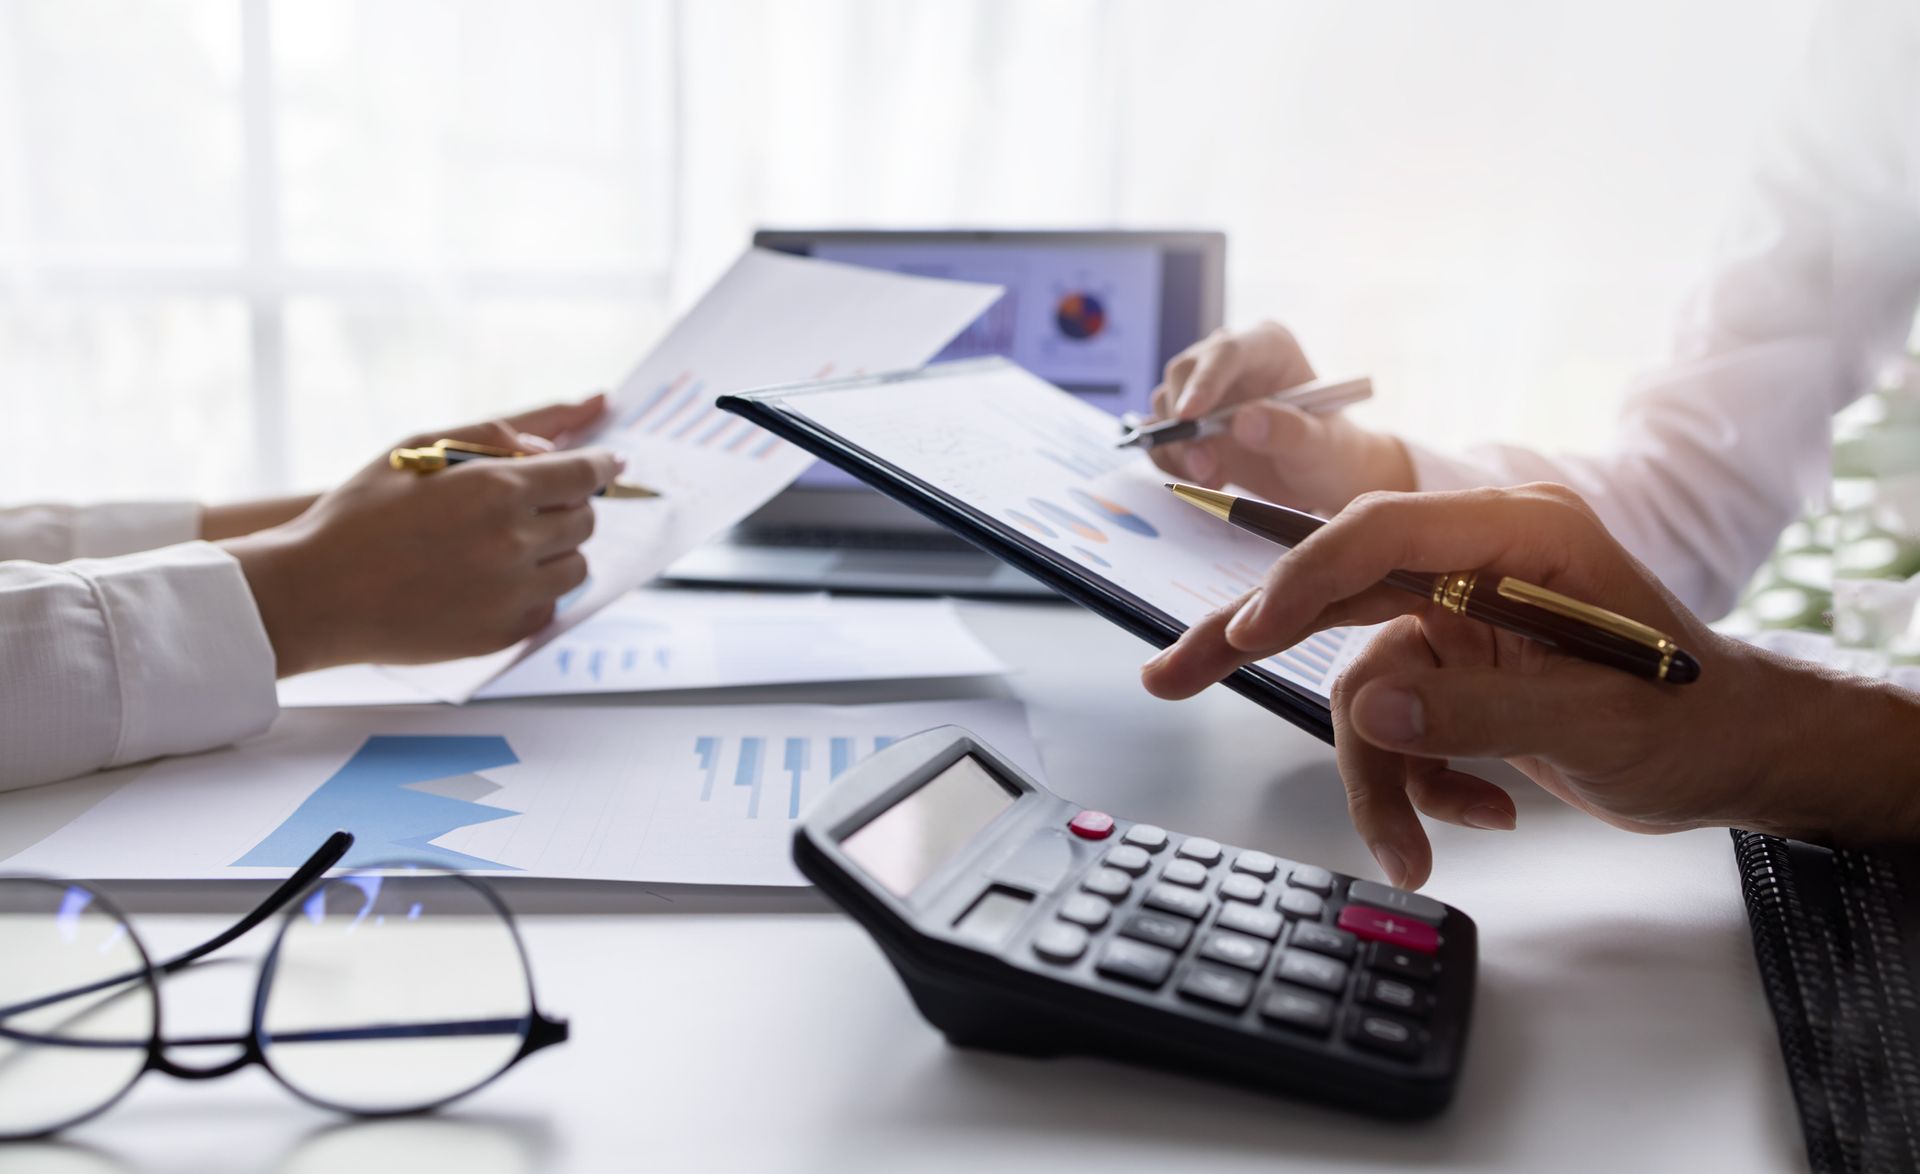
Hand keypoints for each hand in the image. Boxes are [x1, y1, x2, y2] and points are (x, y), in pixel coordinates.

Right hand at [221, 396, 619, 674]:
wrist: (315, 594)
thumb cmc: (358, 515)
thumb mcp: (417, 449)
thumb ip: (490, 437)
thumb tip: (549, 446)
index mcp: (496, 490)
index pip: (582, 474)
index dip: (601, 465)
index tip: (610, 463)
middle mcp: (514, 543)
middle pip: (585, 520)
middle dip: (570, 506)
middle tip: (541, 504)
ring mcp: (512, 594)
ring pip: (576, 567)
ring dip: (557, 551)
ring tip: (513, 544)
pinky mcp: (503, 634)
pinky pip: (550, 608)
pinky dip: (536, 592)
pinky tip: (496, 580)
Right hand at [1140, 483, 1919, 888]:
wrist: (1732, 758)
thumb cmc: (1694, 722)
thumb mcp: (1596, 720)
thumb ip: (1477, 710)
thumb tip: (1366, 706)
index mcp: (1519, 534)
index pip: (1380, 534)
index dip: (1305, 580)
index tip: (1246, 636)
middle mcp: (1477, 563)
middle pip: (1336, 588)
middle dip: (1255, 642)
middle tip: (1171, 676)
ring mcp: (1460, 614)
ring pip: (1361, 682)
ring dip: (1378, 776)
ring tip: (1416, 850)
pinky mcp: (1453, 666)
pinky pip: (1393, 721)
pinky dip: (1420, 782)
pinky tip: (1477, 814)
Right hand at [1146, 322, 1412, 513]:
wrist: (1317, 476)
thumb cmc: (1329, 453)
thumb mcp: (1321, 447)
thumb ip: (1289, 431)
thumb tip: (1244, 421)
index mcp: (1268, 346)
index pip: (1227, 352)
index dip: (1204, 381)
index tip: (1189, 416)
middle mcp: (1230, 360)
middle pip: (1184, 374)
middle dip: (1184, 423)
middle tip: (1204, 467)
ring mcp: (1206, 389)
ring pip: (1166, 406)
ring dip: (1179, 448)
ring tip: (1214, 478)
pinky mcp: (1189, 421)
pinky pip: (1162, 434)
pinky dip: (1171, 460)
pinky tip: (1205, 478)